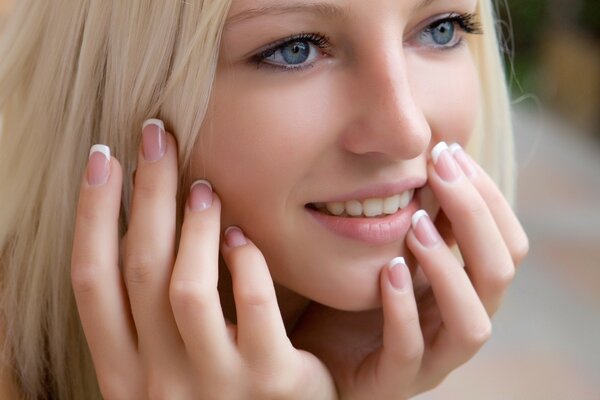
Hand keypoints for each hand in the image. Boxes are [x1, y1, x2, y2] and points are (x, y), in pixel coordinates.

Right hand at [70, 122, 336, 398]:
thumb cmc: (215, 396)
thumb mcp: (167, 367)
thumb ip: (149, 317)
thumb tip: (137, 228)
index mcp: (125, 374)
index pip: (90, 283)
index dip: (91, 214)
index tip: (101, 158)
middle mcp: (159, 382)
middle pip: (138, 270)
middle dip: (143, 193)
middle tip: (157, 136)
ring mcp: (216, 385)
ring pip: (186, 287)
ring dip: (192, 226)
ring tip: (204, 187)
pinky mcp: (273, 382)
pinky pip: (253, 305)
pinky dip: (245, 260)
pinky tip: (242, 237)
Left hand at [290, 142, 528, 398]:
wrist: (323, 355)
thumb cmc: (362, 298)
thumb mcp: (395, 249)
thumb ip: (420, 219)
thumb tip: (434, 157)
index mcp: (467, 289)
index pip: (506, 242)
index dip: (488, 196)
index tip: (450, 153)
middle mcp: (460, 321)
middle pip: (500, 273)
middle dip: (475, 216)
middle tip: (439, 172)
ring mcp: (432, 356)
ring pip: (472, 322)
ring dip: (449, 268)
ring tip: (418, 224)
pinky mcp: (395, 379)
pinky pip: (410, 349)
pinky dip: (404, 308)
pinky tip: (389, 270)